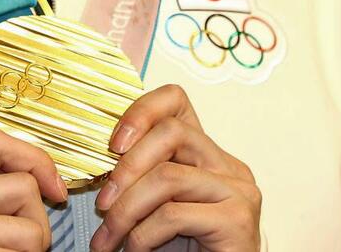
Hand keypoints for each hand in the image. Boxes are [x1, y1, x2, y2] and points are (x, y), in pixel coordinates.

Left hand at [90, 84, 261, 251]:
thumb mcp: (156, 206)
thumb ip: (143, 177)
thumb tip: (102, 159)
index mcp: (207, 156)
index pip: (176, 101)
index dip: (140, 112)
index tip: (112, 146)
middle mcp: (228, 166)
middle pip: (172, 132)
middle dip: (126, 167)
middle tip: (103, 204)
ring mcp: (238, 191)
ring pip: (168, 175)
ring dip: (127, 210)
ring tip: (109, 239)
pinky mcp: (238, 220)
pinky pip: (173, 214)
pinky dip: (142, 236)